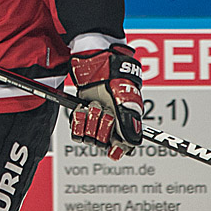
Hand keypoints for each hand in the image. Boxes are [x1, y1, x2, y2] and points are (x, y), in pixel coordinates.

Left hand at [69, 44, 142, 159]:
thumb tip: (134, 141)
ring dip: (90, 120)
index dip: (118, 148)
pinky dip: (78, 120)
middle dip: (102, 126)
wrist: (95, 62)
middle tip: (104, 110)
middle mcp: (112, 125)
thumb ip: (129, 119)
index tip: (113, 145)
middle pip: (104, 143)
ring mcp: (96, 121)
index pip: (124, 147)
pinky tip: (82, 108)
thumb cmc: (115, 75)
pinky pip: (77, 132)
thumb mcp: (124, 95)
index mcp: (127, 122)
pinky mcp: (82, 117)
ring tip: (94, 105)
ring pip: (89, 138)